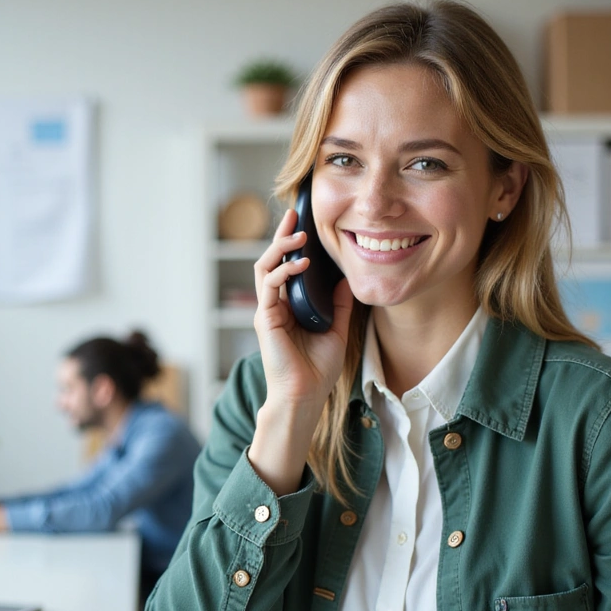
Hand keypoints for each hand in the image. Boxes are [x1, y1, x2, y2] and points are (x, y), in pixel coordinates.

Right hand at [253, 208, 353, 411]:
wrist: (306, 396)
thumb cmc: (318, 369)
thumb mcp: (337, 329)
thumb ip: (339, 304)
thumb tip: (345, 279)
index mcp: (289, 306)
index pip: (286, 267)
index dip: (292, 245)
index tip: (305, 223)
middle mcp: (275, 305)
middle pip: (271, 260)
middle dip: (282, 235)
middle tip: (294, 214)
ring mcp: (268, 310)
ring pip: (265, 267)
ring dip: (280, 248)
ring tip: (299, 235)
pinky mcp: (265, 319)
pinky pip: (270, 287)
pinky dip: (283, 271)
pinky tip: (301, 265)